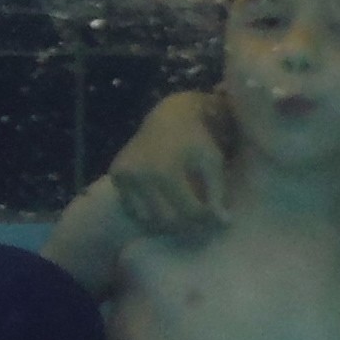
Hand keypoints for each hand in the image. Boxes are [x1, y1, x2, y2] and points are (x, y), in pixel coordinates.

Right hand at [109, 93, 230, 235]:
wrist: (170, 116)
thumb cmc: (197, 140)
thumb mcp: (212, 162)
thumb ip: (217, 194)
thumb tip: (223, 223)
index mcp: (165, 170)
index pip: (187, 211)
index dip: (203, 217)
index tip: (212, 215)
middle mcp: (140, 173)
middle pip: (165, 219)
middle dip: (185, 223)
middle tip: (196, 218)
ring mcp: (124, 174)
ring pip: (146, 218)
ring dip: (164, 221)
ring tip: (180, 211)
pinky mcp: (116, 174)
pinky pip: (132, 207)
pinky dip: (147, 211)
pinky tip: (162, 202)